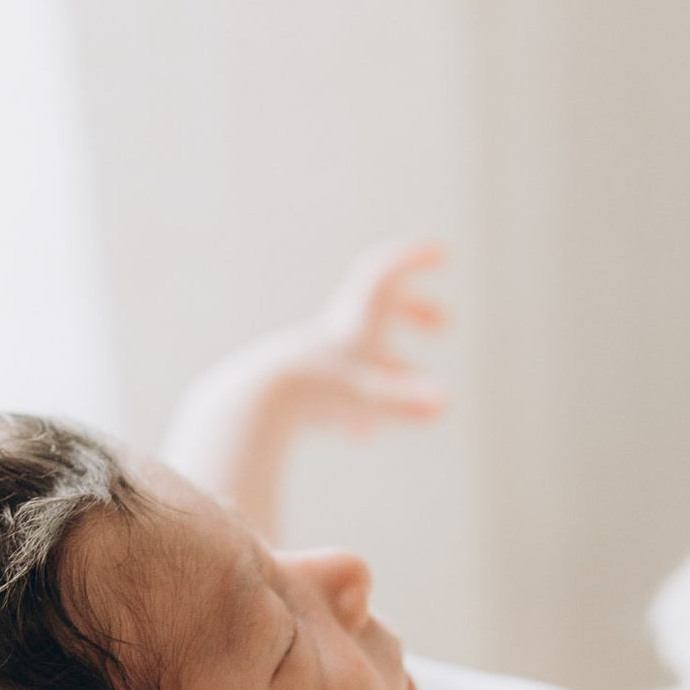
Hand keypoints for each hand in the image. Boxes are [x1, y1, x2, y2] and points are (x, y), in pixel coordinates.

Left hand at [262, 236, 449, 433]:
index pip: (384, 276)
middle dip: (414, 312)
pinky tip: (360, 435)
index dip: (414, 260)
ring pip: (358, 354)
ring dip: (389, 369)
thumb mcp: (361, 396)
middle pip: (377, 308)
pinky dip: (355, 405)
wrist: (244, 407)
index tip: (444, 253)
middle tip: (443, 325)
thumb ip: (404, 400)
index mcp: (352, 321)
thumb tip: (445, 402)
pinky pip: (334, 389)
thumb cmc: (306, 393)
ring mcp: (313, 361)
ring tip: (409, 404)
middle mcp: (332, 335)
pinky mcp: (296, 389)